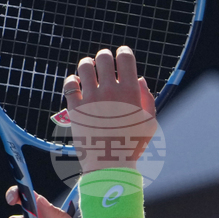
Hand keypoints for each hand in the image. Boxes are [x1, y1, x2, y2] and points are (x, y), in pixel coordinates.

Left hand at [63, 46, 156, 174]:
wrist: (109, 165)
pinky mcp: (75, 108)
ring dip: (87, 64)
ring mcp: (91, 99)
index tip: (122, 54)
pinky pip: (70, 84)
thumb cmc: (132, 145)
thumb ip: (147, 99)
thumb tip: (140, 79)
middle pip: (104, 58)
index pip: (126, 58)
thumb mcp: (149, 123)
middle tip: (104, 61)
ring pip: (84, 67)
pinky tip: (77, 83)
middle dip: (104, 56)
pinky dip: (73, 80)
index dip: (124, 52)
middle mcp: (110, 91)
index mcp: (130, 92)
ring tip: (88, 68)